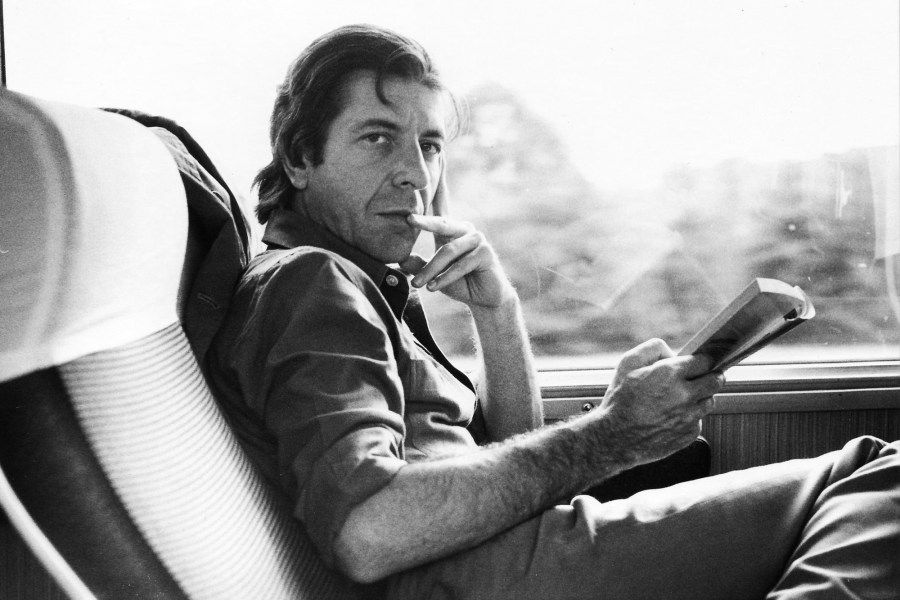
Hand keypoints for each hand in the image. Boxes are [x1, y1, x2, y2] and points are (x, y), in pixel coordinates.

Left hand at [400, 169, 513, 308]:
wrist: (484, 299)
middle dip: (425, 220)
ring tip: (418, 284)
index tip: (436, 158)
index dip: (438, 182)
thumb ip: (419, 265)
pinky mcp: (485, 253)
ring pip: (447, 251)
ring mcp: (477, 239)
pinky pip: (460, 265)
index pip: (442, 203)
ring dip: (431, 270)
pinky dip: (445, 278)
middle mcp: (465, 229)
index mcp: (451, 229)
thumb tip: (400, 260)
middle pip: (442, 223)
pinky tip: (434, 288)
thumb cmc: (458, 283)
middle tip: (409, 217)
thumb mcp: (434, 274)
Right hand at [595, 339, 723, 466]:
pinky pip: (699, 421)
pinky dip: (690, 417)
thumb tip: (672, 353)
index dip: (703, 360)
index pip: (705, 361)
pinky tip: (672, 416)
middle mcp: (685, 395)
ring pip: (710, 401)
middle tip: (702, 377)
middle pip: (716, 380)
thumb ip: (653, 348)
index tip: (699, 362)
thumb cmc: (619, 402)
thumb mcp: (627, 363)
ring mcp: (689, 416)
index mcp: (670, 374)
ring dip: (701, 397)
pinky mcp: (689, 434)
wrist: (615, 439)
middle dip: (712, 376)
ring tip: (682, 399)